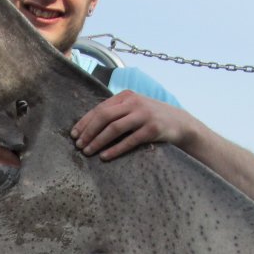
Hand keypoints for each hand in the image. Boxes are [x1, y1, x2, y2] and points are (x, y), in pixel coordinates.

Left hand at [70, 91, 196, 160]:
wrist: (180, 122)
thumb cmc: (151, 117)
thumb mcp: (134, 108)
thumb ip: (116, 111)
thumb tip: (88, 126)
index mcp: (126, 96)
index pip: (99, 108)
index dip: (85, 122)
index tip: (74, 134)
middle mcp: (134, 103)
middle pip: (104, 116)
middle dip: (88, 132)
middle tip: (78, 145)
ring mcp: (144, 115)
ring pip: (114, 128)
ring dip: (98, 141)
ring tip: (88, 151)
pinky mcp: (152, 130)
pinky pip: (129, 141)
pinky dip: (115, 149)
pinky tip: (105, 156)